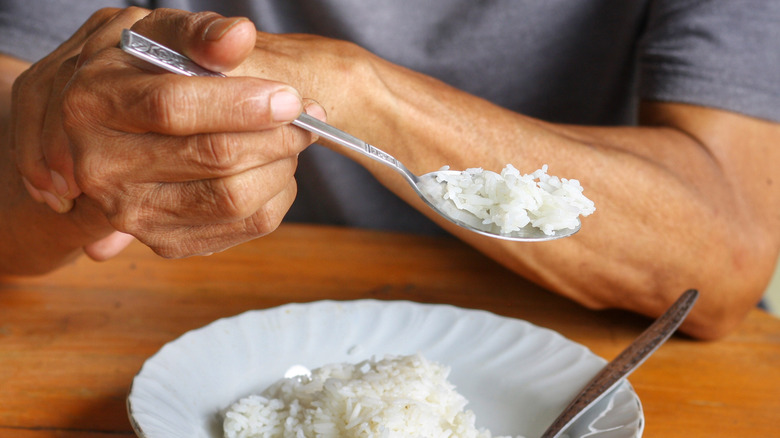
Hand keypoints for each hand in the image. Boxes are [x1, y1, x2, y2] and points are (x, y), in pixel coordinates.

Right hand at [13, 7, 322, 258]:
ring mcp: (133, 213)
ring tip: (290, 138)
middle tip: (307, 116)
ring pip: (234, 199)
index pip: (173, 107)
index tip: (289, 98)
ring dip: (280, 165)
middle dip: (276, 136)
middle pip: (213, 159)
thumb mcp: (157, 36)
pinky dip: (276, 195)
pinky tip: (273, 166)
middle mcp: (103, 167)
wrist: (104, 132)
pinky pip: (246, 226)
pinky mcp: (167, 242)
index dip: (240, 104)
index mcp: (94, 104)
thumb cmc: (140, 74)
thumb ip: (198, 33)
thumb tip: (239, 36)